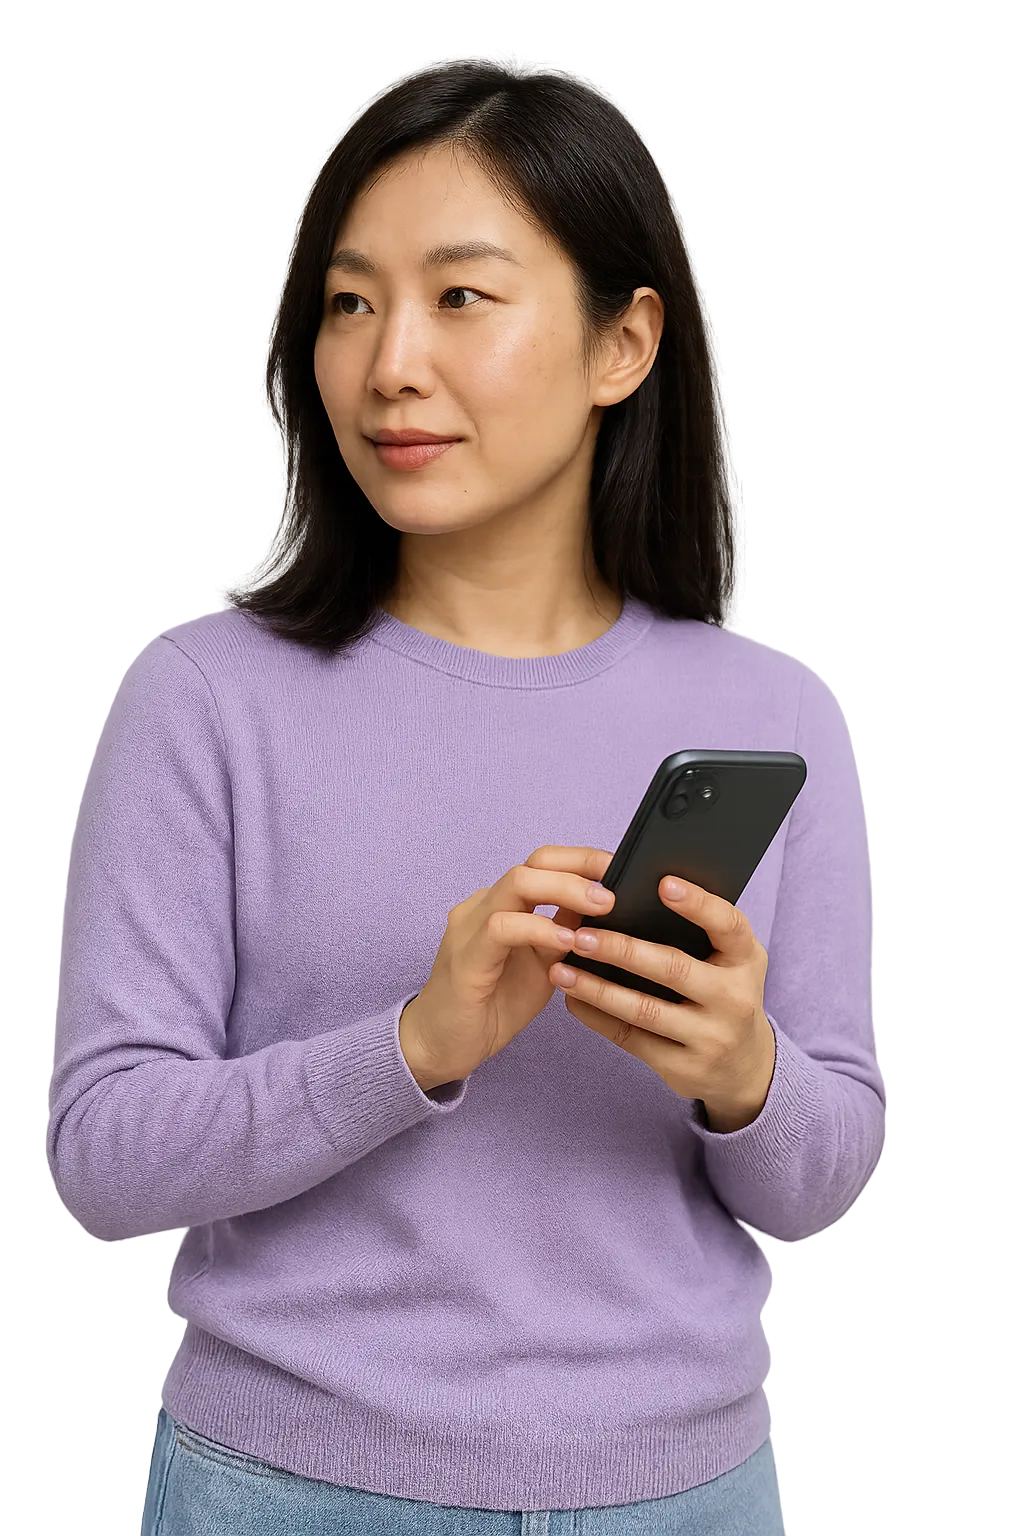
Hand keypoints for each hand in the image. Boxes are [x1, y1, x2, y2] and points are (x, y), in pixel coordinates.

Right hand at [399, 846, 614, 1090]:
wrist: (443, 1046)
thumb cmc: (493, 1005)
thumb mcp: (544, 965)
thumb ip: (565, 933)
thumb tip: (605, 908)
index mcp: (504, 904)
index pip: (544, 863)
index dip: (584, 860)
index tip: (621, 869)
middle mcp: (485, 904)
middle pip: (534, 863)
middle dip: (581, 866)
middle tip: (617, 887)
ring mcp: (470, 926)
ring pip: (517, 883)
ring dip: (566, 890)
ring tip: (602, 907)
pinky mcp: (465, 956)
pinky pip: (502, 927)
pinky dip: (538, 928)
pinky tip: (566, 941)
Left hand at [549, 876, 775, 1130]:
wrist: (746, 1066)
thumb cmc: (725, 993)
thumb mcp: (729, 961)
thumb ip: (697, 933)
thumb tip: (627, 898)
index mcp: (747, 959)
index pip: (728, 924)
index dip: (698, 903)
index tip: (663, 882)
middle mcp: (735, 999)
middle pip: (673, 968)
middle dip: (622, 950)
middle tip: (580, 934)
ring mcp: (711, 1038)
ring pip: (644, 1010)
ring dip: (597, 989)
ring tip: (562, 970)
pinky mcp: (684, 1068)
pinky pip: (631, 1039)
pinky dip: (597, 1017)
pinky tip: (572, 999)